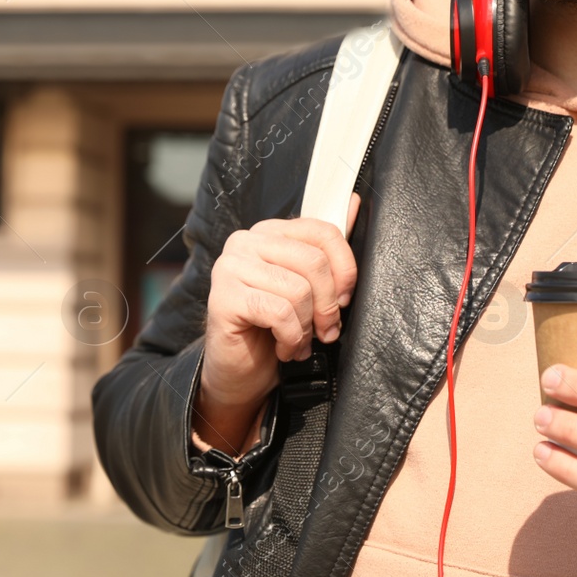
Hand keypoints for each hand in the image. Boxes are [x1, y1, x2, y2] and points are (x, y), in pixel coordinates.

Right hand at [195, 193, 360, 454]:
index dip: (344, 269)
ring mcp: (229, 268)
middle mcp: (244, 242)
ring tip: (298, 341)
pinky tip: (284, 348)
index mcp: (268, 232)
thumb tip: (353, 202)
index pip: (322, 231)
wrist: (240, 374)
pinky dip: (291, 338)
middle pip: (313, 262)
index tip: (344, 299)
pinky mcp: (222, 298)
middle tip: (325, 330)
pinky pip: (280, 312)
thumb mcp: (307, 287)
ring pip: (298, 290)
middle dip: (328, 305)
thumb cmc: (275, 329)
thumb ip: (326, 247)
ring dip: (306, 327)